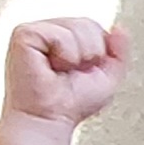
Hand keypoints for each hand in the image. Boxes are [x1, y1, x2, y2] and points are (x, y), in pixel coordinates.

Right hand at [3, 18, 130, 129]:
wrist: (49, 119)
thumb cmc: (71, 105)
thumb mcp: (107, 79)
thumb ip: (118, 53)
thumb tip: (119, 28)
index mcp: (65, 38)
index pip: (94, 27)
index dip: (98, 53)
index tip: (81, 73)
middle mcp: (50, 31)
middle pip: (88, 24)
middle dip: (90, 54)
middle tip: (70, 73)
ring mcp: (36, 30)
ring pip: (77, 27)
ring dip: (77, 57)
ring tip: (59, 71)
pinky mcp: (24, 33)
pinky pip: (60, 35)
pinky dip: (64, 55)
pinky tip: (50, 67)